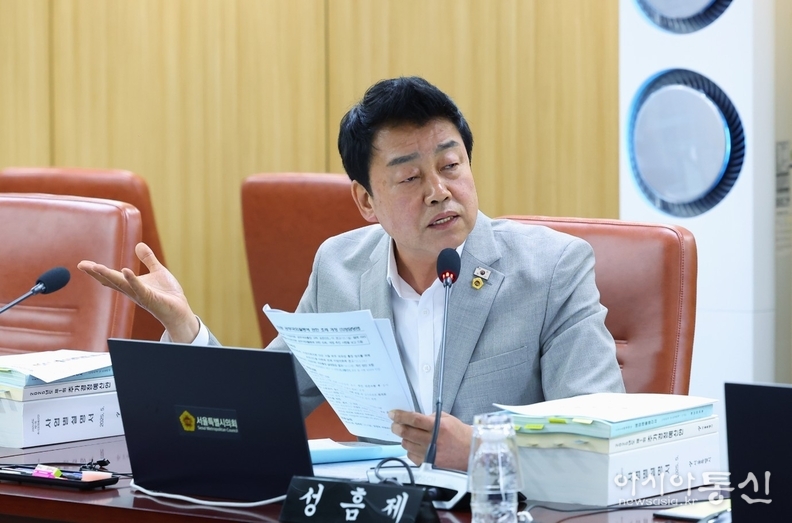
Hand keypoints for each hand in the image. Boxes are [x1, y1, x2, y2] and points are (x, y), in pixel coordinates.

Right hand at [77, 242, 198, 342]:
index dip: (97, 271)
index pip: (111, 276)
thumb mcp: (157, 271)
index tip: (82, 264)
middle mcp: (132, 291)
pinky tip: (125, 270)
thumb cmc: (167, 293)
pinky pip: (139, 288)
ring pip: (121, 284)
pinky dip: (132, 279)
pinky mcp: (150, 298)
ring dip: (109, 275)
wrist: (180, 309)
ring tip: (96, 267)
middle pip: (111, 280)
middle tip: (82, 265)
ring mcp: (140, 295)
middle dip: (96, 273)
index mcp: (131, 284)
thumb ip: (148, 259)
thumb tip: (139, 245)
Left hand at [389, 409, 471, 470]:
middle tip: (394, 424)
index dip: (400, 416)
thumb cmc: (461, 435)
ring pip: (407, 445)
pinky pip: (412, 456)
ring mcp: (431, 454)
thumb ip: (431, 417)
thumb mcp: (448, 419)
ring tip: (408, 435)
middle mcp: (434, 440)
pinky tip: (415, 445)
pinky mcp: (429, 464)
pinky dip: (410, 449)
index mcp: (439, 426)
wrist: (472, 452)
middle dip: (396, 427)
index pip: (414, 419)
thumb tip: (415, 418)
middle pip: (407, 432)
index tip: (392, 414)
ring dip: (404, 438)